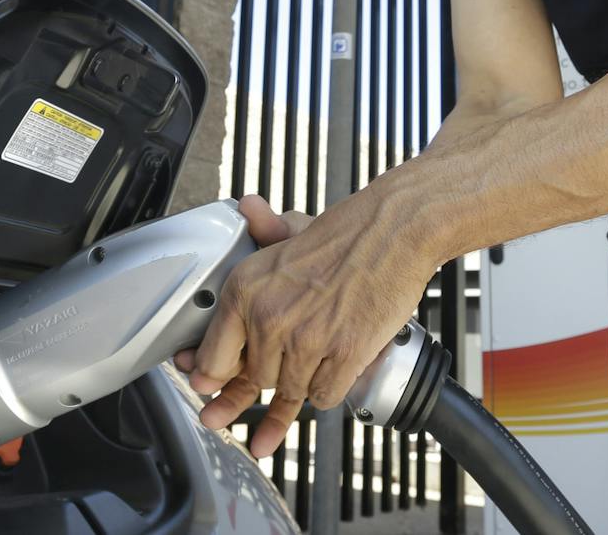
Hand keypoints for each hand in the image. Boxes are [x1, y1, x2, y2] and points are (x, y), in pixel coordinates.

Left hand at [176, 185, 435, 456]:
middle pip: (256, 380)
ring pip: (290, 392)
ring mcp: (306, 341)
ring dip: (305, 380)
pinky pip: (324, 396)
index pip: (214, 359)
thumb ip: (261, 233)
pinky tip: (340, 362)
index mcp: (244, 288)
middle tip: (289, 364)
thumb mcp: (290, 231)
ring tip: (323, 352)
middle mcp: (268, 318)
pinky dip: (332, 386)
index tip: (212, 396)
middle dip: (271, 377)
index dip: (214, 382)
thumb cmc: (348, 232)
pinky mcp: (343, 356)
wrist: (395, 229)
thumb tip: (243, 210)